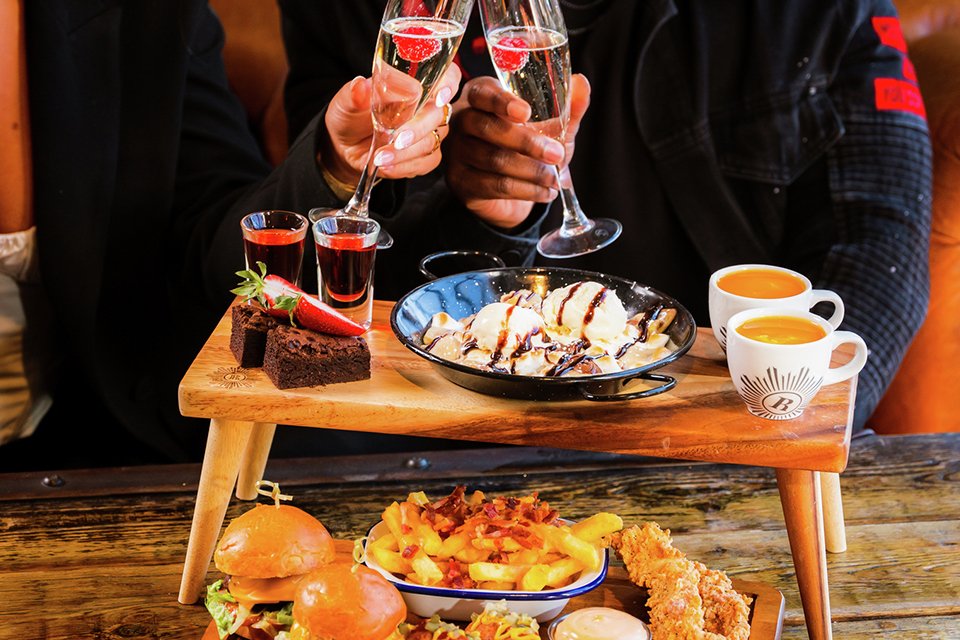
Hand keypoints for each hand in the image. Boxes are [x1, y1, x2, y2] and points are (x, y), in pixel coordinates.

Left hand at [319, 65, 461, 185]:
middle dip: (418, 129)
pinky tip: (387, 165)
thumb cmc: (350, 117)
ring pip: (431, 141)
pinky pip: (426, 162)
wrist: (344, 147)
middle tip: (396, 139)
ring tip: (380, 157)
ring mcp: (428, 132)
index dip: (449, 84)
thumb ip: (354, 94)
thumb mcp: (345, 102)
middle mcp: (426, 107)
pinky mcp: (425, 156)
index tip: (438, 97)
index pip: (446, 76)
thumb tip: (359, 86)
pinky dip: (405, 166)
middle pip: (438, 114)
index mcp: (414, 84)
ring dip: (406, 152)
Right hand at [445, 74, 590, 229]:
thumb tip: (582, 84)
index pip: (484, 94)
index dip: (502, 102)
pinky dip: (526, 191)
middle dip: (526, 143)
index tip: (526, 113)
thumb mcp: (551, 127)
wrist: (510, 189)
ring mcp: (457, 152)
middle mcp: (461, 120)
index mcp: (480, 96)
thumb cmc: (527, 147)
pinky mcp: (461, 181)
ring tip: (556, 179)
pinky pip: (495, 185)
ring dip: (531, 172)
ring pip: (494, 160)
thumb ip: (567, 108)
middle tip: (557, 154)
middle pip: (487, 128)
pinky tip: (546, 193)